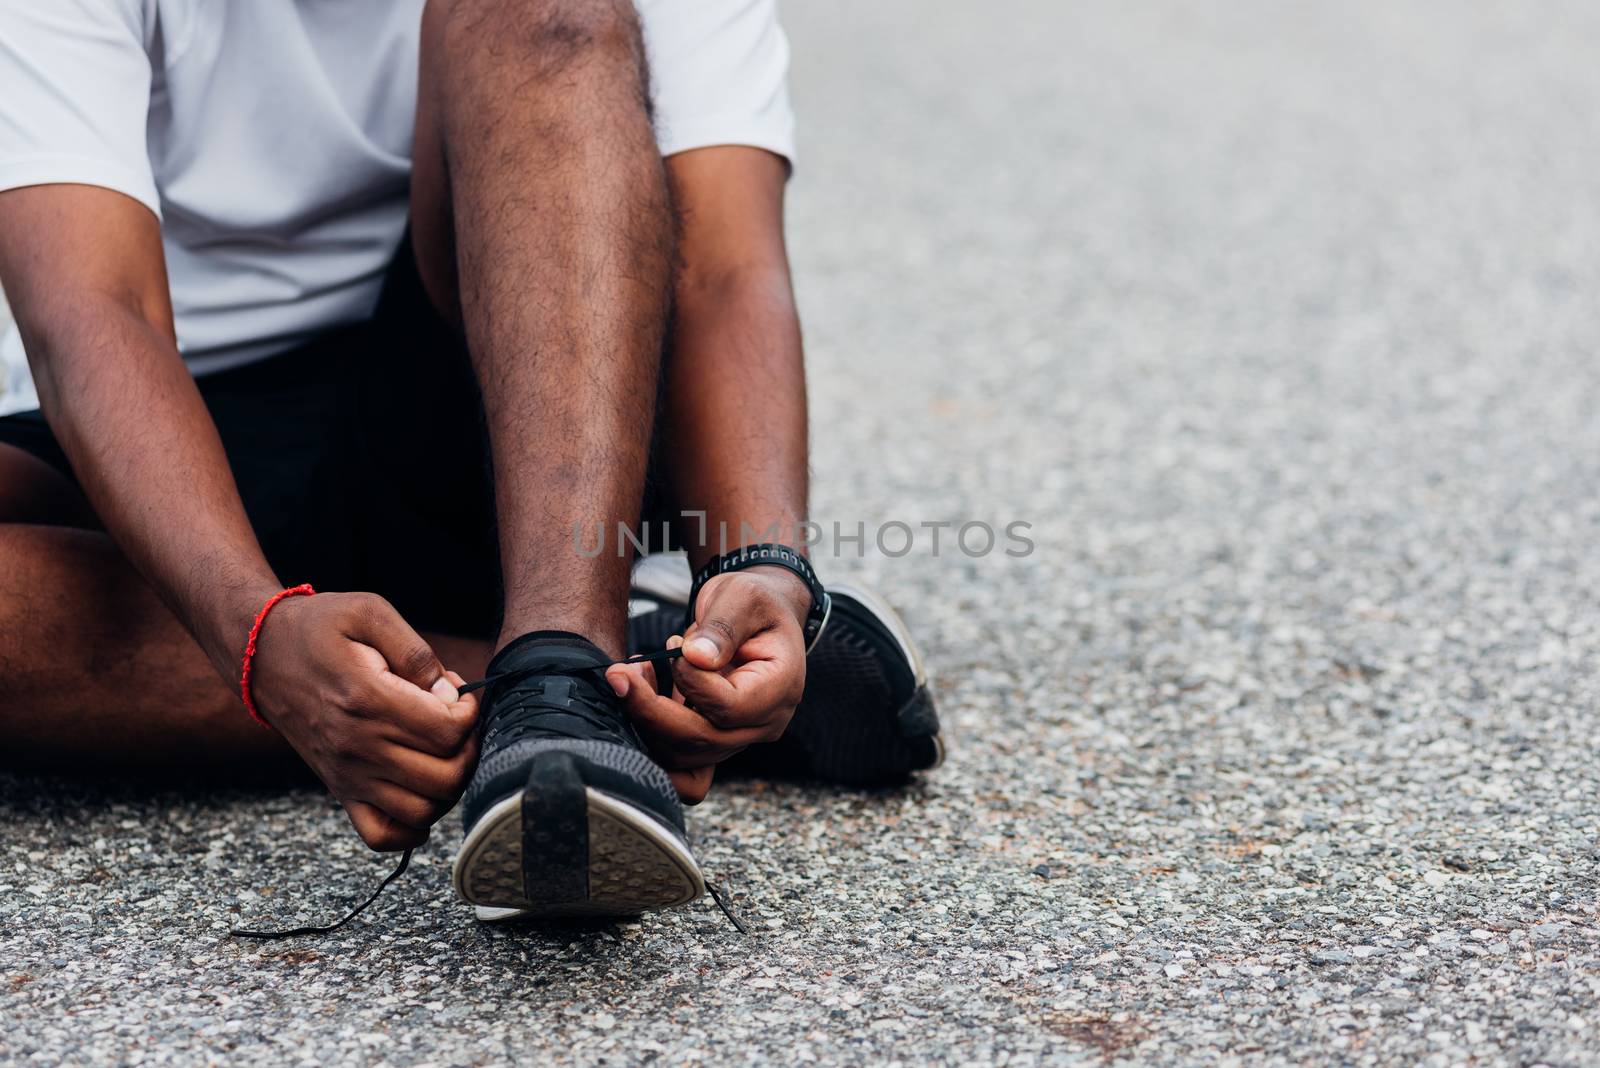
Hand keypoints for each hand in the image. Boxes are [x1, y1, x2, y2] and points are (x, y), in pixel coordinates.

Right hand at [247, 592, 479, 850]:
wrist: (260, 654)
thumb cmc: (318, 628)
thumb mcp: (369, 612)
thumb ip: (416, 652)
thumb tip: (449, 696)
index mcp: (367, 699)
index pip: (447, 732)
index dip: (468, 713)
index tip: (456, 694)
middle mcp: (357, 746)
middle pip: (445, 777)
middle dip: (468, 748)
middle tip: (456, 723)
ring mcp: (347, 774)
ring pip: (423, 811)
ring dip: (448, 786)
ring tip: (441, 753)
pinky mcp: (339, 789)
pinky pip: (382, 835)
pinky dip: (412, 825)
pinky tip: (421, 791)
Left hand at [606, 567, 808, 802]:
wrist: (756, 616)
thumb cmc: (753, 603)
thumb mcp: (742, 597)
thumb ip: (722, 626)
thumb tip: (695, 658)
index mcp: (781, 688)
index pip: (729, 707)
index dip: (691, 683)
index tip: (673, 647)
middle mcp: (765, 722)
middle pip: (702, 740)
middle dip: (650, 710)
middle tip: (619, 674)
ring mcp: (741, 736)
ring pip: (684, 753)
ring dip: (646, 718)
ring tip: (632, 672)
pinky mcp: (716, 739)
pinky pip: (680, 755)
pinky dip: (652, 730)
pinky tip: (643, 691)